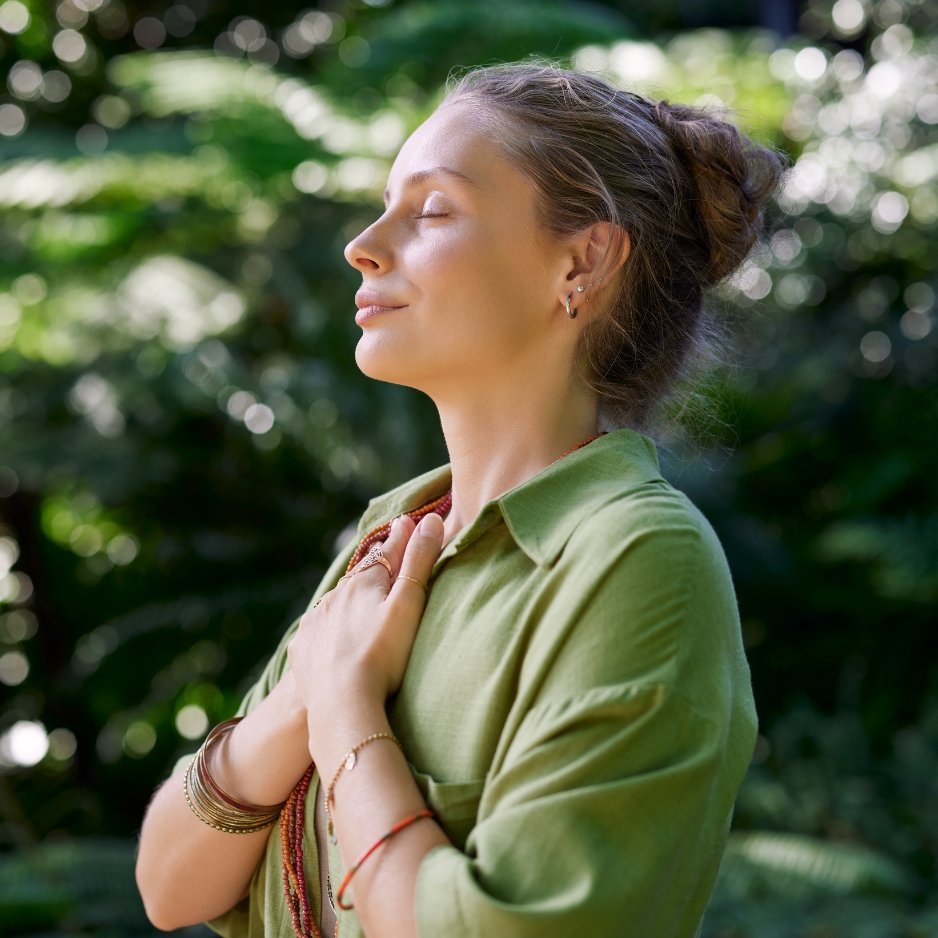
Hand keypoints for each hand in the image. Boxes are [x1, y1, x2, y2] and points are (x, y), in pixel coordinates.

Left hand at [288, 512, 443, 745]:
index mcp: (363, 581)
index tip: (407, 522)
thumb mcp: (409, 603)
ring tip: (361, 602)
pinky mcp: (303, 648)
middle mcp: (335, 595)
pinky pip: (318, 632)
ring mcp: (315, 622)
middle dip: (374, 568)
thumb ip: (419, 561)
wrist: (342, 704)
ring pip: (337, 603)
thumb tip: (430, 519)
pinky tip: (336, 639)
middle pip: (360, 576)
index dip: (401, 538)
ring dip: (350, 599)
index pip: (388, 552)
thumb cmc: (383, 654)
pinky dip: (330, 629)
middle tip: (385, 559)